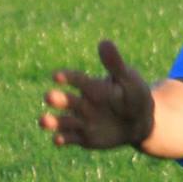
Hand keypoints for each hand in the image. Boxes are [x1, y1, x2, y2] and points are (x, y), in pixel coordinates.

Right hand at [39, 39, 154, 149]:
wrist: (140, 121)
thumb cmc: (133, 94)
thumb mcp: (128, 79)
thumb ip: (115, 64)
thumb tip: (104, 42)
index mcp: (91, 85)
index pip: (77, 79)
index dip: (67, 77)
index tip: (56, 75)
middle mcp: (81, 102)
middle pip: (66, 101)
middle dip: (57, 99)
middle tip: (48, 96)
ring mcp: (80, 120)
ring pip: (62, 121)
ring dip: (52, 121)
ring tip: (42, 120)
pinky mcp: (82, 137)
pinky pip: (70, 138)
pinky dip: (63, 138)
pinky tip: (57, 139)